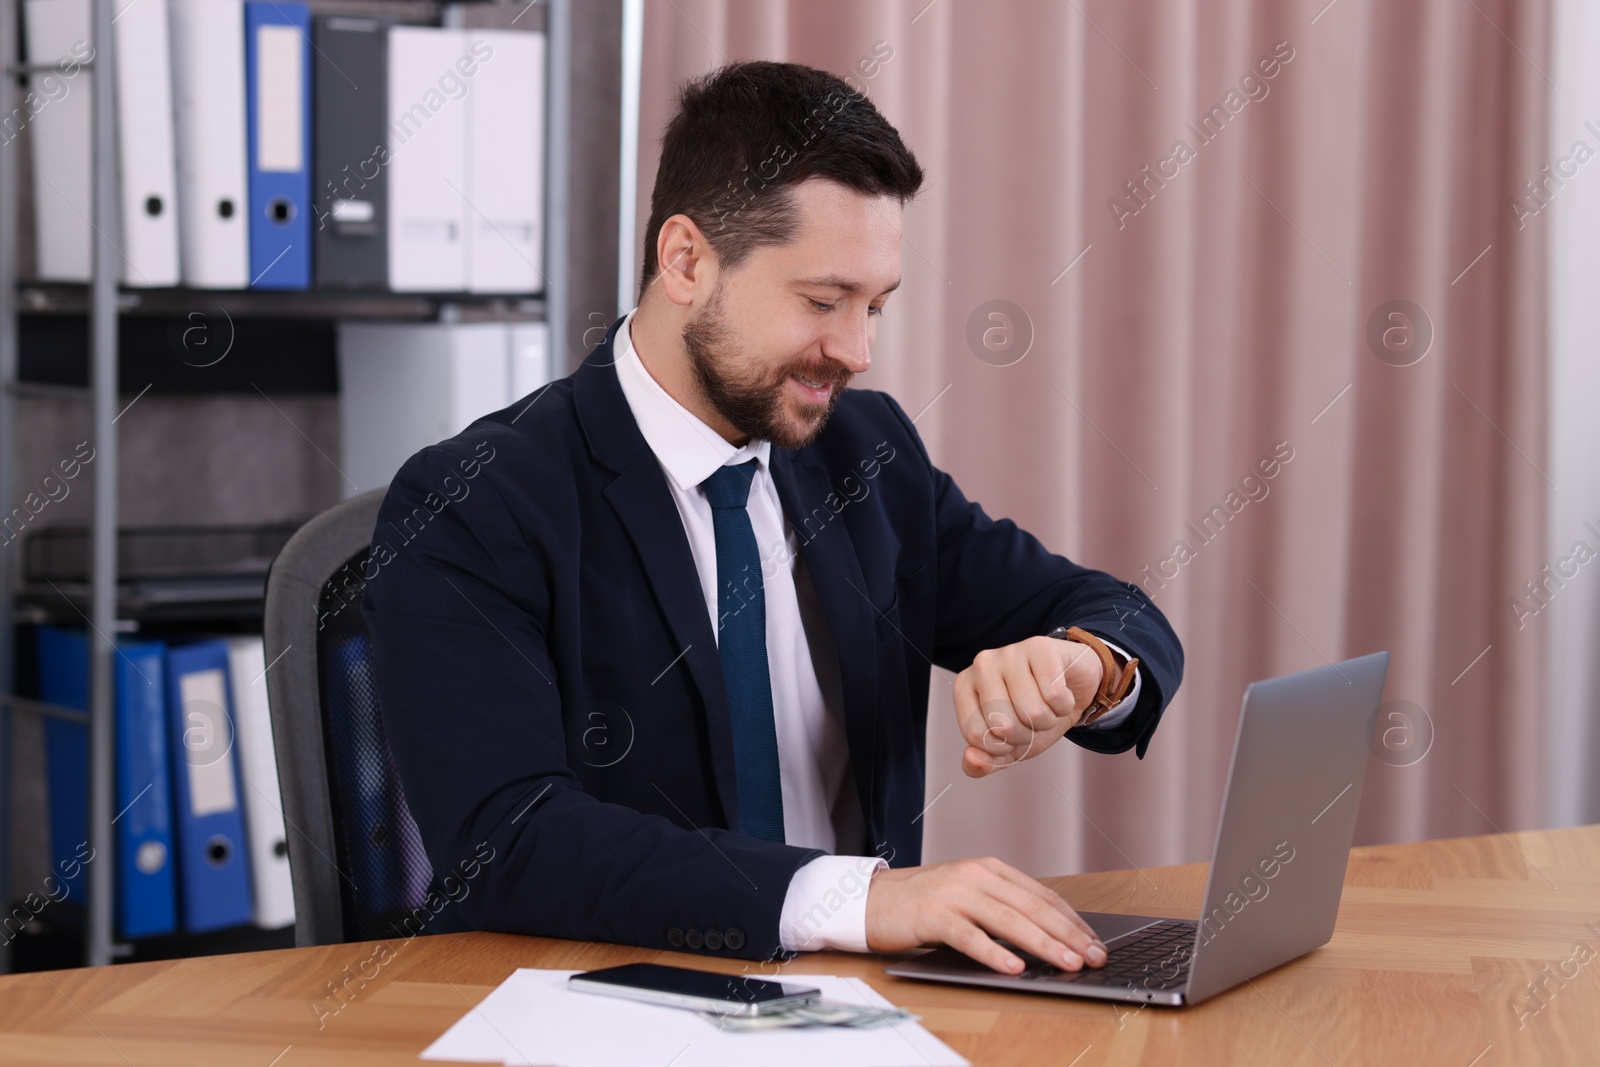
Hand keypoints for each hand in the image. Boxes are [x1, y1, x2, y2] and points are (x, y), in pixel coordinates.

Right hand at [864, 856, 1106, 973]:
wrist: (871, 899)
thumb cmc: (923, 903)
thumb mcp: (967, 896)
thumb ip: (1000, 908)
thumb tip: (1046, 938)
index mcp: (989, 869)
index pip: (1042, 895)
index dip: (1072, 920)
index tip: (1095, 942)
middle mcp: (975, 876)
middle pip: (1032, 907)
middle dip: (1068, 934)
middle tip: (1093, 956)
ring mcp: (954, 893)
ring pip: (1008, 920)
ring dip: (1043, 944)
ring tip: (1068, 963)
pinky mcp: (933, 915)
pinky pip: (969, 936)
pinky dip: (993, 952)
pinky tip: (1013, 966)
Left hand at [954, 635, 1103, 777]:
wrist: (1073, 686)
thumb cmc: (1033, 713)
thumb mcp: (1009, 747)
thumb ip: (985, 761)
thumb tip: (971, 758)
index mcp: (964, 687)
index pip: (975, 735)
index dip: (1001, 746)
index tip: (1011, 733)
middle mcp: (981, 665)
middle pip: (1003, 726)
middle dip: (1027, 734)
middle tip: (1032, 718)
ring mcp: (1010, 652)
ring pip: (1032, 712)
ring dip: (1048, 720)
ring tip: (1047, 705)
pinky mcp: (1040, 647)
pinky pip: (1054, 695)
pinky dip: (1064, 705)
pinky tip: (1061, 692)